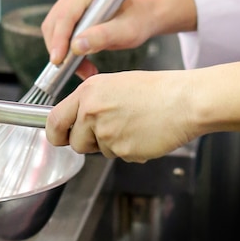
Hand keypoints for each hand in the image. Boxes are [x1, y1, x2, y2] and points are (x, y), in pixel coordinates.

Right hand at [41, 0, 197, 67]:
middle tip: (76, 70)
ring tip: (83, 68)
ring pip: (53, 32)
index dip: (59, 39)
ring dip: (63, 54)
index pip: (65, 16)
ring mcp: (68, 3)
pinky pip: (58, 36)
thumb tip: (76, 46)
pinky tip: (80, 63)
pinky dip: (66, 52)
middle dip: (60, 50)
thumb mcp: (125, 31)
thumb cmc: (137, 20)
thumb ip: (102, 37)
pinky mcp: (67, 16)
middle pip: (54, 25)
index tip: (58, 60)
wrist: (142, 17)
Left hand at [45, 62, 239, 162]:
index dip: (56, 133)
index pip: (54, 121)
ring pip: (98, 150)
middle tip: (108, 130)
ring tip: (132, 125)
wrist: (185, 101)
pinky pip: (118, 156)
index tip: (59, 137)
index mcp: (87, 93)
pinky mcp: (123, 150)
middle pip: (75, 142)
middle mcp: (92, 112)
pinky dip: (128, 149)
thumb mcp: (113, 84)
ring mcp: (106, 133)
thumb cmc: (155, 90)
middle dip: (86, 142)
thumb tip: (75, 120)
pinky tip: (142, 133)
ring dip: (110, 144)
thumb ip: (89, 102)